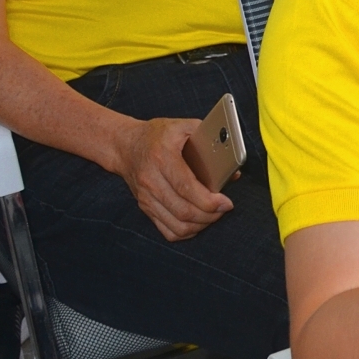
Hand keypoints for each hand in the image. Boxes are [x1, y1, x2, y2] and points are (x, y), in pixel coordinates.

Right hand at [107, 117, 232, 241]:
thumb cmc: (159, 135)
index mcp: (162, 157)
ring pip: (177, 225)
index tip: (226, 203)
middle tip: (225, 208)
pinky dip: (186, 232)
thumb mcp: (184, 126)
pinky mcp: (145, 208)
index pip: (186, 187)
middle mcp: (151, 180)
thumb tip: (232, 169)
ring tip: (214, 215)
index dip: (208, 200)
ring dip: (200, 225)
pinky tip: (198, 222)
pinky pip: (167, 230)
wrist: (126, 146)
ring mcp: (146, 198)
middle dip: (210, 215)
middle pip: (183, 210)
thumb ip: (211, 141)